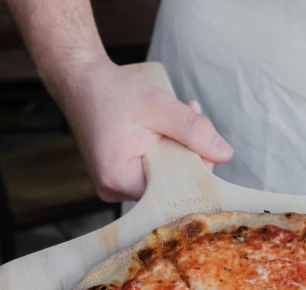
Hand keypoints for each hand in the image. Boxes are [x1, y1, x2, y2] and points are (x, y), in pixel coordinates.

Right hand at [58, 60, 232, 201]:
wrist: (80, 80)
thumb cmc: (112, 91)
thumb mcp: (159, 106)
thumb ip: (193, 130)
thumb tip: (226, 154)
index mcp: (120, 180)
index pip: (173, 193)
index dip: (195, 172)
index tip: (205, 146)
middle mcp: (114, 191)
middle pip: (170, 187)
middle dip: (189, 155)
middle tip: (195, 116)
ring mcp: (115, 187)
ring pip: (164, 178)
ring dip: (178, 149)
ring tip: (181, 113)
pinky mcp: (119, 179)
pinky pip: (152, 172)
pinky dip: (165, 151)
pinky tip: (166, 126)